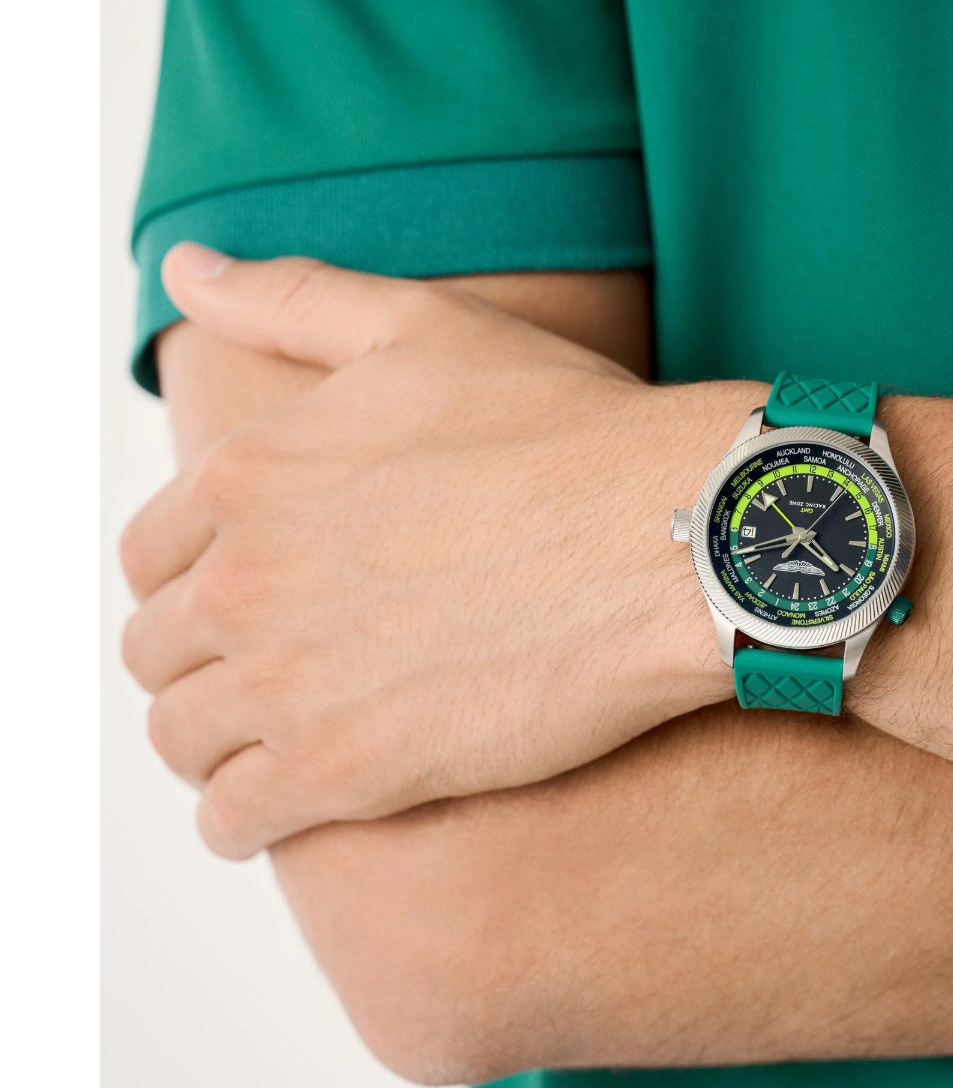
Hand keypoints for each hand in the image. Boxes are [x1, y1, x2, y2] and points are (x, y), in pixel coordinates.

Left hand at [120, 246, 733, 858]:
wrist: (667, 536)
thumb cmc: (564, 430)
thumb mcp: (421, 328)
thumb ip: (290, 298)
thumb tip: (186, 265)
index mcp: (250, 475)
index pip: (150, 554)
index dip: (189, 577)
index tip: (240, 593)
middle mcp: (246, 580)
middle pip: (158, 650)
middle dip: (198, 658)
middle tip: (265, 665)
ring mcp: (289, 683)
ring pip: (180, 738)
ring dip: (211, 738)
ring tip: (267, 735)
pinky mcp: (346, 773)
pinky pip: (233, 821)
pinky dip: (239, 818)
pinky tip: (281, 802)